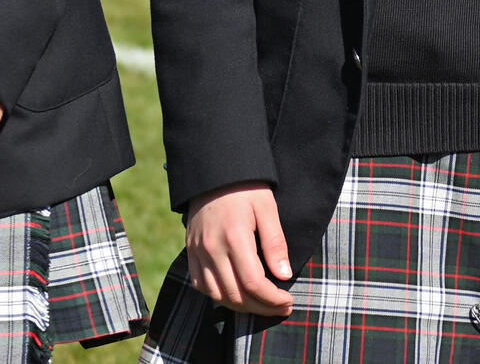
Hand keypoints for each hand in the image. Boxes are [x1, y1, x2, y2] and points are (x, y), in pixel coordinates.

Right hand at [185, 183, 294, 315]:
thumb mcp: (267, 208)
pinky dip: (219, 296)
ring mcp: (198, 252)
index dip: (272, 299)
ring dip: (241, 306)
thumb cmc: (245, 188)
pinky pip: (201, 285)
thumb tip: (284, 275)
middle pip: (236, 295)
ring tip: (262, 303)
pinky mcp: (191, 252)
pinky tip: (236, 294)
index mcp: (234, 237)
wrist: (213, 172)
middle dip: (262, 307)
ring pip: (217, 295)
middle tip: (281, 307)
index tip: (288, 300)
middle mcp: (212, 249)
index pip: (253, 283)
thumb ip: (275, 243)